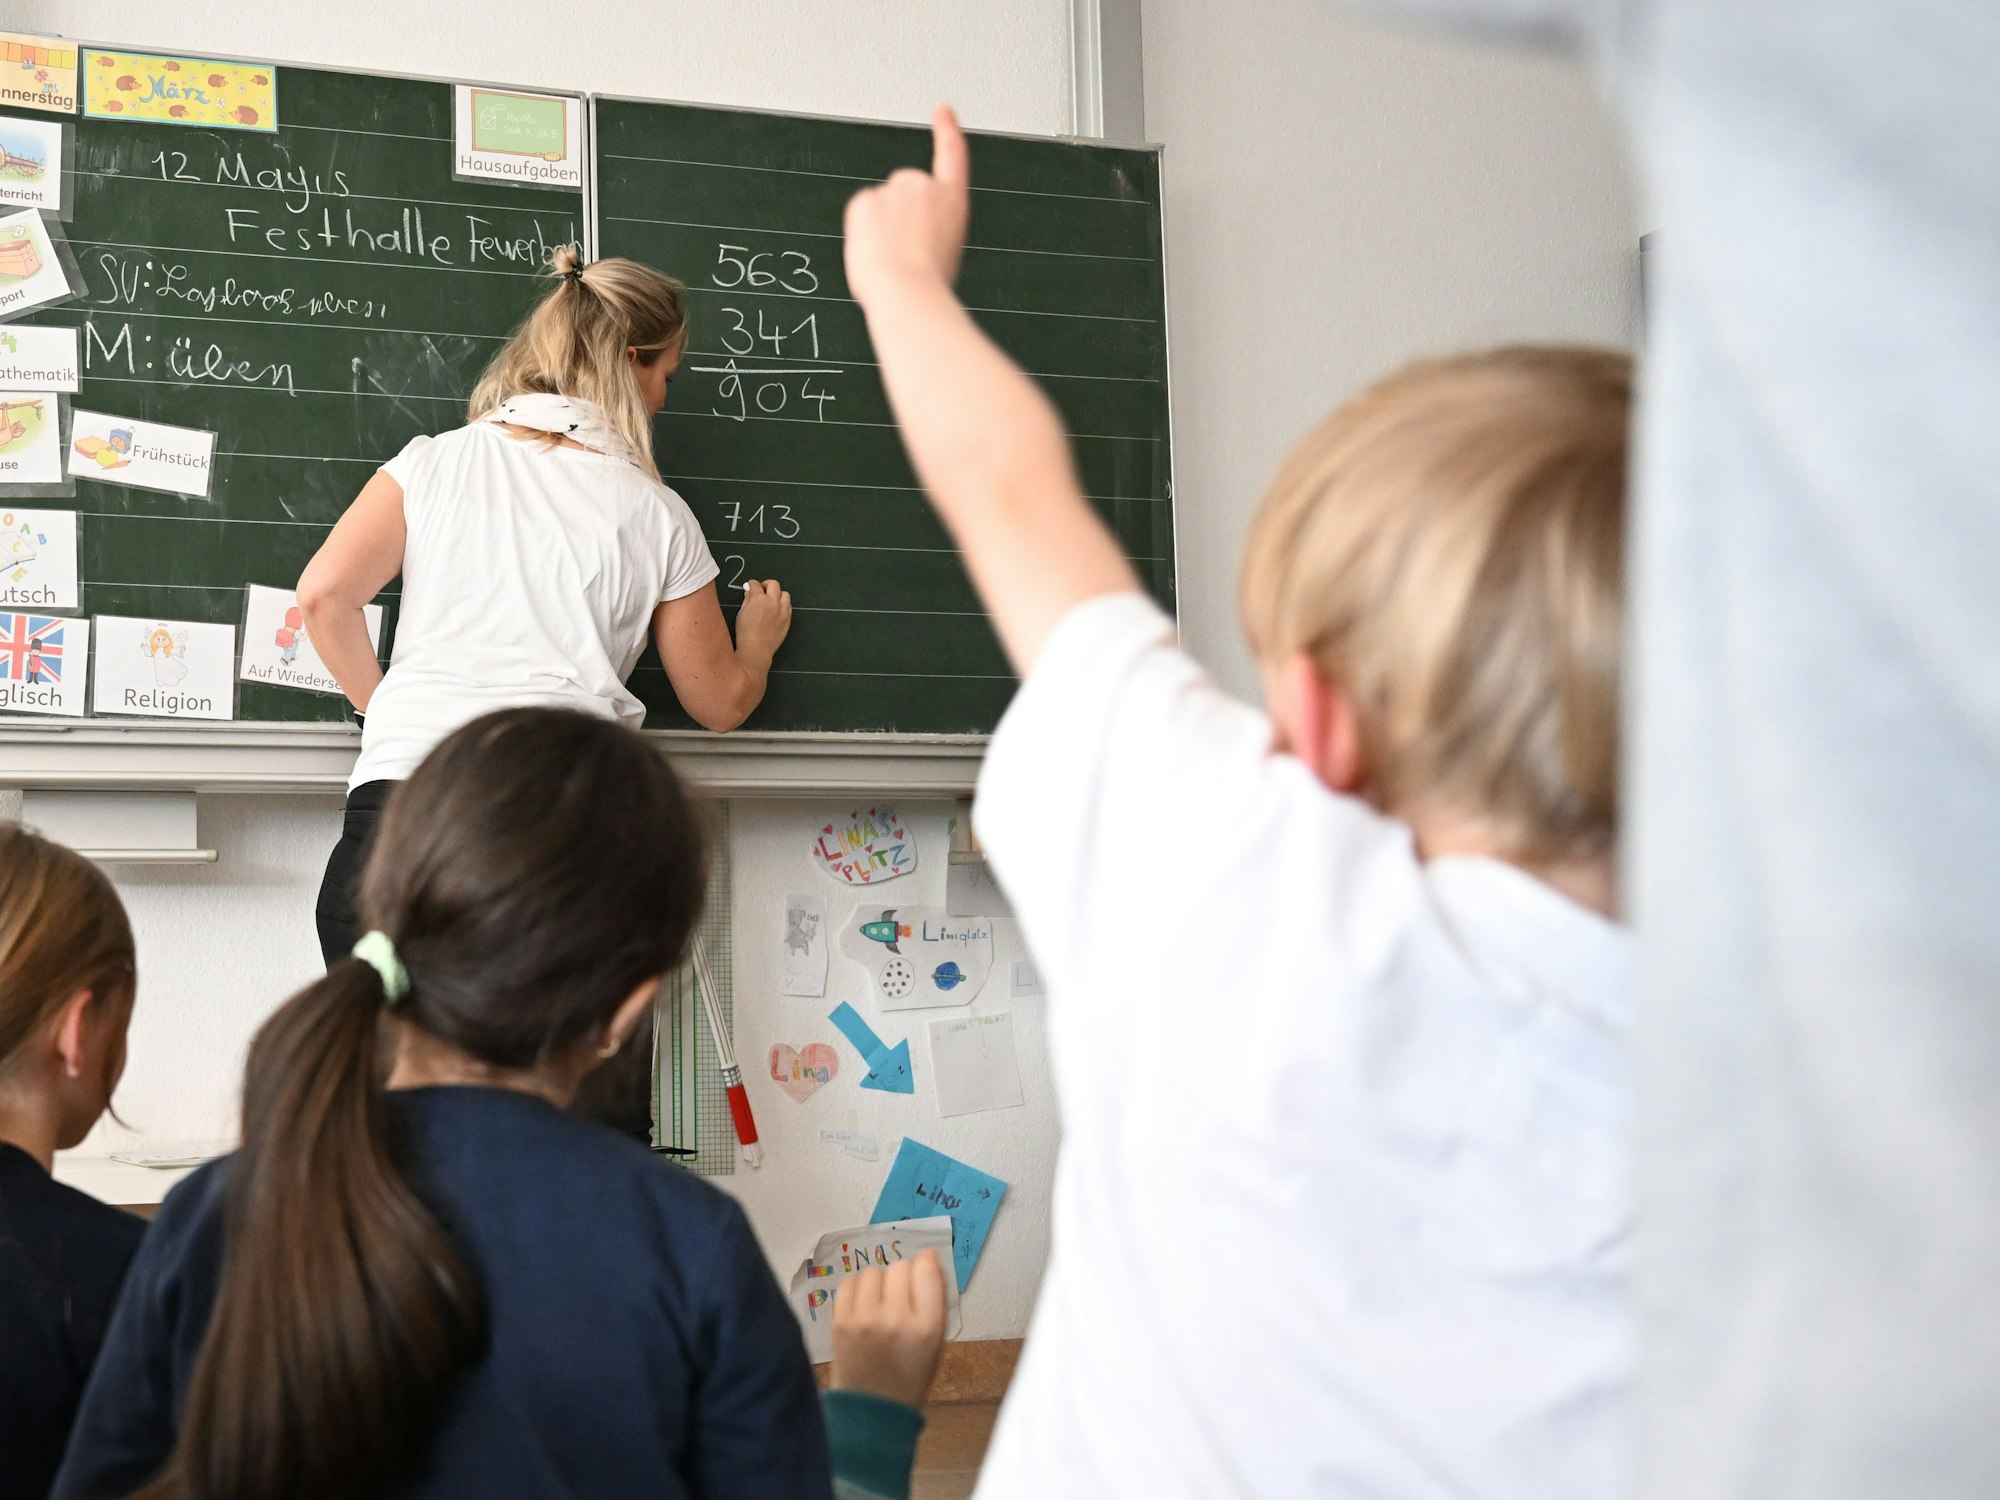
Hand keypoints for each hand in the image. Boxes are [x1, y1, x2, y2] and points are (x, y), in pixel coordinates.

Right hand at [734, 578, 791, 663]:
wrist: (756, 649)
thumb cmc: (746, 633)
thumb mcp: (741, 613)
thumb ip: (747, 600)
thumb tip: (749, 593)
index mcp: (758, 599)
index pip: (755, 584)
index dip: (752, 584)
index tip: (751, 586)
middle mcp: (772, 602)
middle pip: (774, 584)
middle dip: (766, 585)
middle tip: (762, 590)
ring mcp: (782, 610)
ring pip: (785, 594)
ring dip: (777, 594)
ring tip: (771, 600)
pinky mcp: (788, 619)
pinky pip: (788, 606)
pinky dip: (783, 605)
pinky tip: (777, 610)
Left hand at [830, 1247, 947, 1408]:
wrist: (872, 1411)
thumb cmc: (911, 1376)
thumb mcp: (936, 1343)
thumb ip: (934, 1302)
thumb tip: (927, 1258)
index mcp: (928, 1328)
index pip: (927, 1270)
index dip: (926, 1263)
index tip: (923, 1268)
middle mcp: (897, 1319)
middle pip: (901, 1267)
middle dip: (903, 1278)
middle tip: (900, 1298)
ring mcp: (865, 1320)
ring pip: (874, 1272)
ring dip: (879, 1283)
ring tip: (879, 1304)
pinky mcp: (841, 1322)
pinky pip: (850, 1283)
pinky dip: (858, 1288)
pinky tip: (862, 1305)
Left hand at [843, 105, 970, 308]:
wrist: (907, 290)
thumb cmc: (928, 282)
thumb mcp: (946, 250)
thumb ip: (930, 228)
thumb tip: (906, 236)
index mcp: (952, 201)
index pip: (952, 154)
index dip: (947, 130)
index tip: (942, 111)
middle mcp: (924, 186)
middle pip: (903, 194)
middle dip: (899, 218)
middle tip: (904, 251)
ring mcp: (893, 190)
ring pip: (880, 208)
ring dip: (881, 229)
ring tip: (892, 258)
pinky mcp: (865, 199)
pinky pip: (860, 215)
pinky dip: (862, 234)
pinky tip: (875, 252)